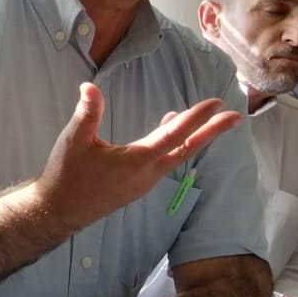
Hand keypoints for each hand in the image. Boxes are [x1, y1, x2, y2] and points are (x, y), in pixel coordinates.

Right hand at [36, 83, 240, 231]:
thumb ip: (87, 113)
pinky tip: (168, 133)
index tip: (216, 103)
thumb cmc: (67, 174)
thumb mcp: (74, 140)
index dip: (196, 118)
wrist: (61, 210)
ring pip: (177, 156)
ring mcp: (145, 182)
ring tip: (208, 120)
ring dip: (194, 138)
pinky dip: (175, 146)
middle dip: (212, 132)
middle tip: (237, 117)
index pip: (174, 134)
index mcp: (137, 159)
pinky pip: (165, 162)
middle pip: (187, 148)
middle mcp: (148, 173)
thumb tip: (90, 86)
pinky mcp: (138, 186)